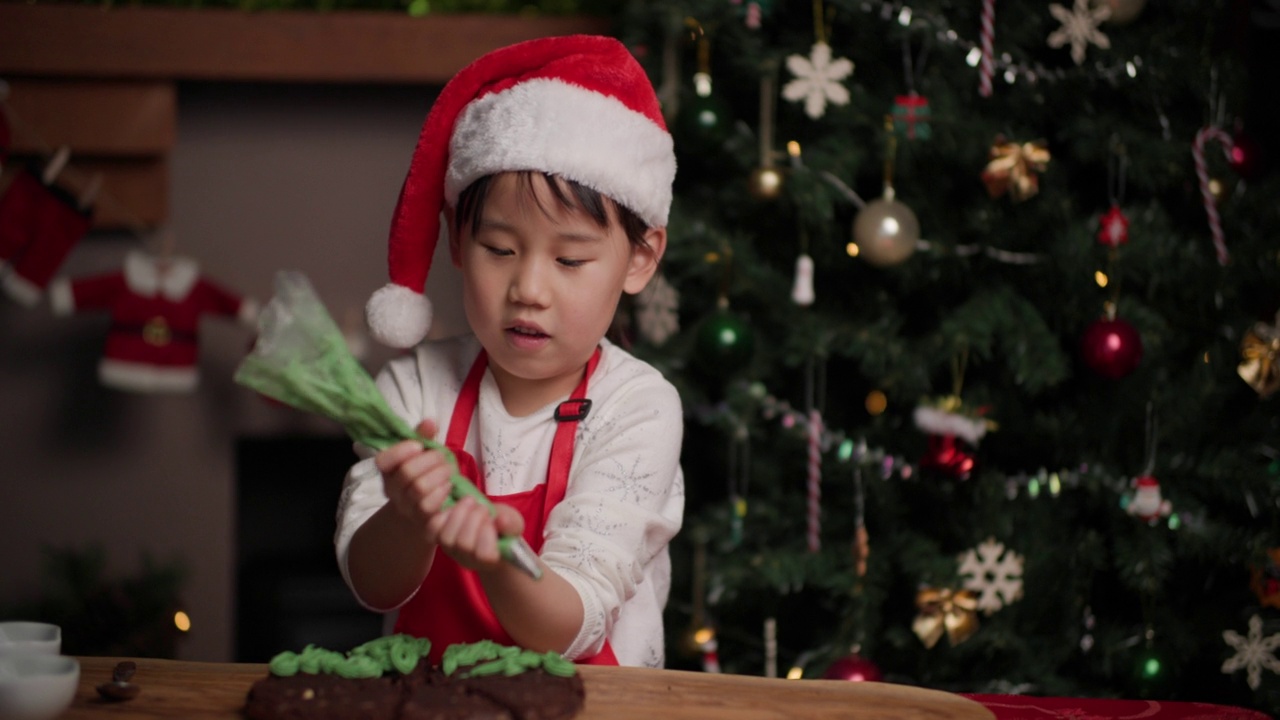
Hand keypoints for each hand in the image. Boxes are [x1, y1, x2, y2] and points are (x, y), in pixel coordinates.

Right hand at [376, 419, 454, 533]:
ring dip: (440, 475)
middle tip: (443, 456)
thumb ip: (422, 437)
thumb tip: (431, 422)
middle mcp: (392, 489)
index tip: (418, 445)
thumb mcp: (420, 453)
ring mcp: (405, 507)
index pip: (382, 461)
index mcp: (387, 470)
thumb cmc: (422, 474)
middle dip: (430, 460)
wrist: (421, 510)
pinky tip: (449, 485)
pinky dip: (442, 492)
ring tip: (449, 469)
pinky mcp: (420, 520)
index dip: (400, 451)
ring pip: (419, 489)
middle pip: (407, 473)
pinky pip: (429, 506)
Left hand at [430, 496, 524, 572]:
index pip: (484, 555)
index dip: (488, 535)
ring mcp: (451, 549)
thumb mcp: (513, 523)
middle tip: (482, 506)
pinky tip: (455, 503)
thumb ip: (510, 523)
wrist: (484, 530)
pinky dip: (443, 512)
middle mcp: (467, 558)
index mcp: (489, 559)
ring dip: (459, 514)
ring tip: (470, 501)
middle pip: (464, 544)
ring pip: (446, 537)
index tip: (494, 520)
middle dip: (474, 520)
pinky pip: (433, 527)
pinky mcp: (438, 536)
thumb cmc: (502, 529)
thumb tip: (501, 520)